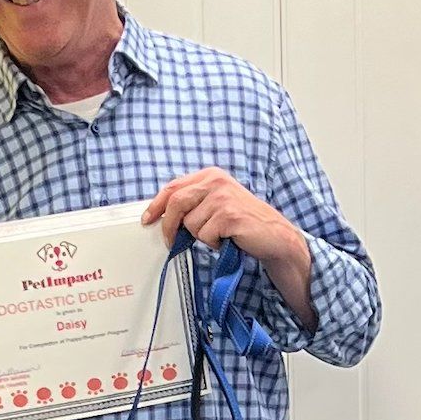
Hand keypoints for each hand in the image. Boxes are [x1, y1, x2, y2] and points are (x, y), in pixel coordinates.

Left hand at [141, 168, 299, 267]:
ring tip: (218, 235)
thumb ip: (194, 203)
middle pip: (175, 203)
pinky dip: (213, 244)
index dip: (156, 204)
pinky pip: (204, 236)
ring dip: (200, 237)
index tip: (147, 219)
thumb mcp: (216, 204)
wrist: (273, 235)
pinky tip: (227, 239)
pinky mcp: (228, 215)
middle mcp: (216, 181)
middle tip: (171, 242)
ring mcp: (222, 197)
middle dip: (169, 226)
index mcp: (211, 175)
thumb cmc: (242, 222)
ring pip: (190, 224)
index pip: (173, 187)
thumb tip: (164, 216)